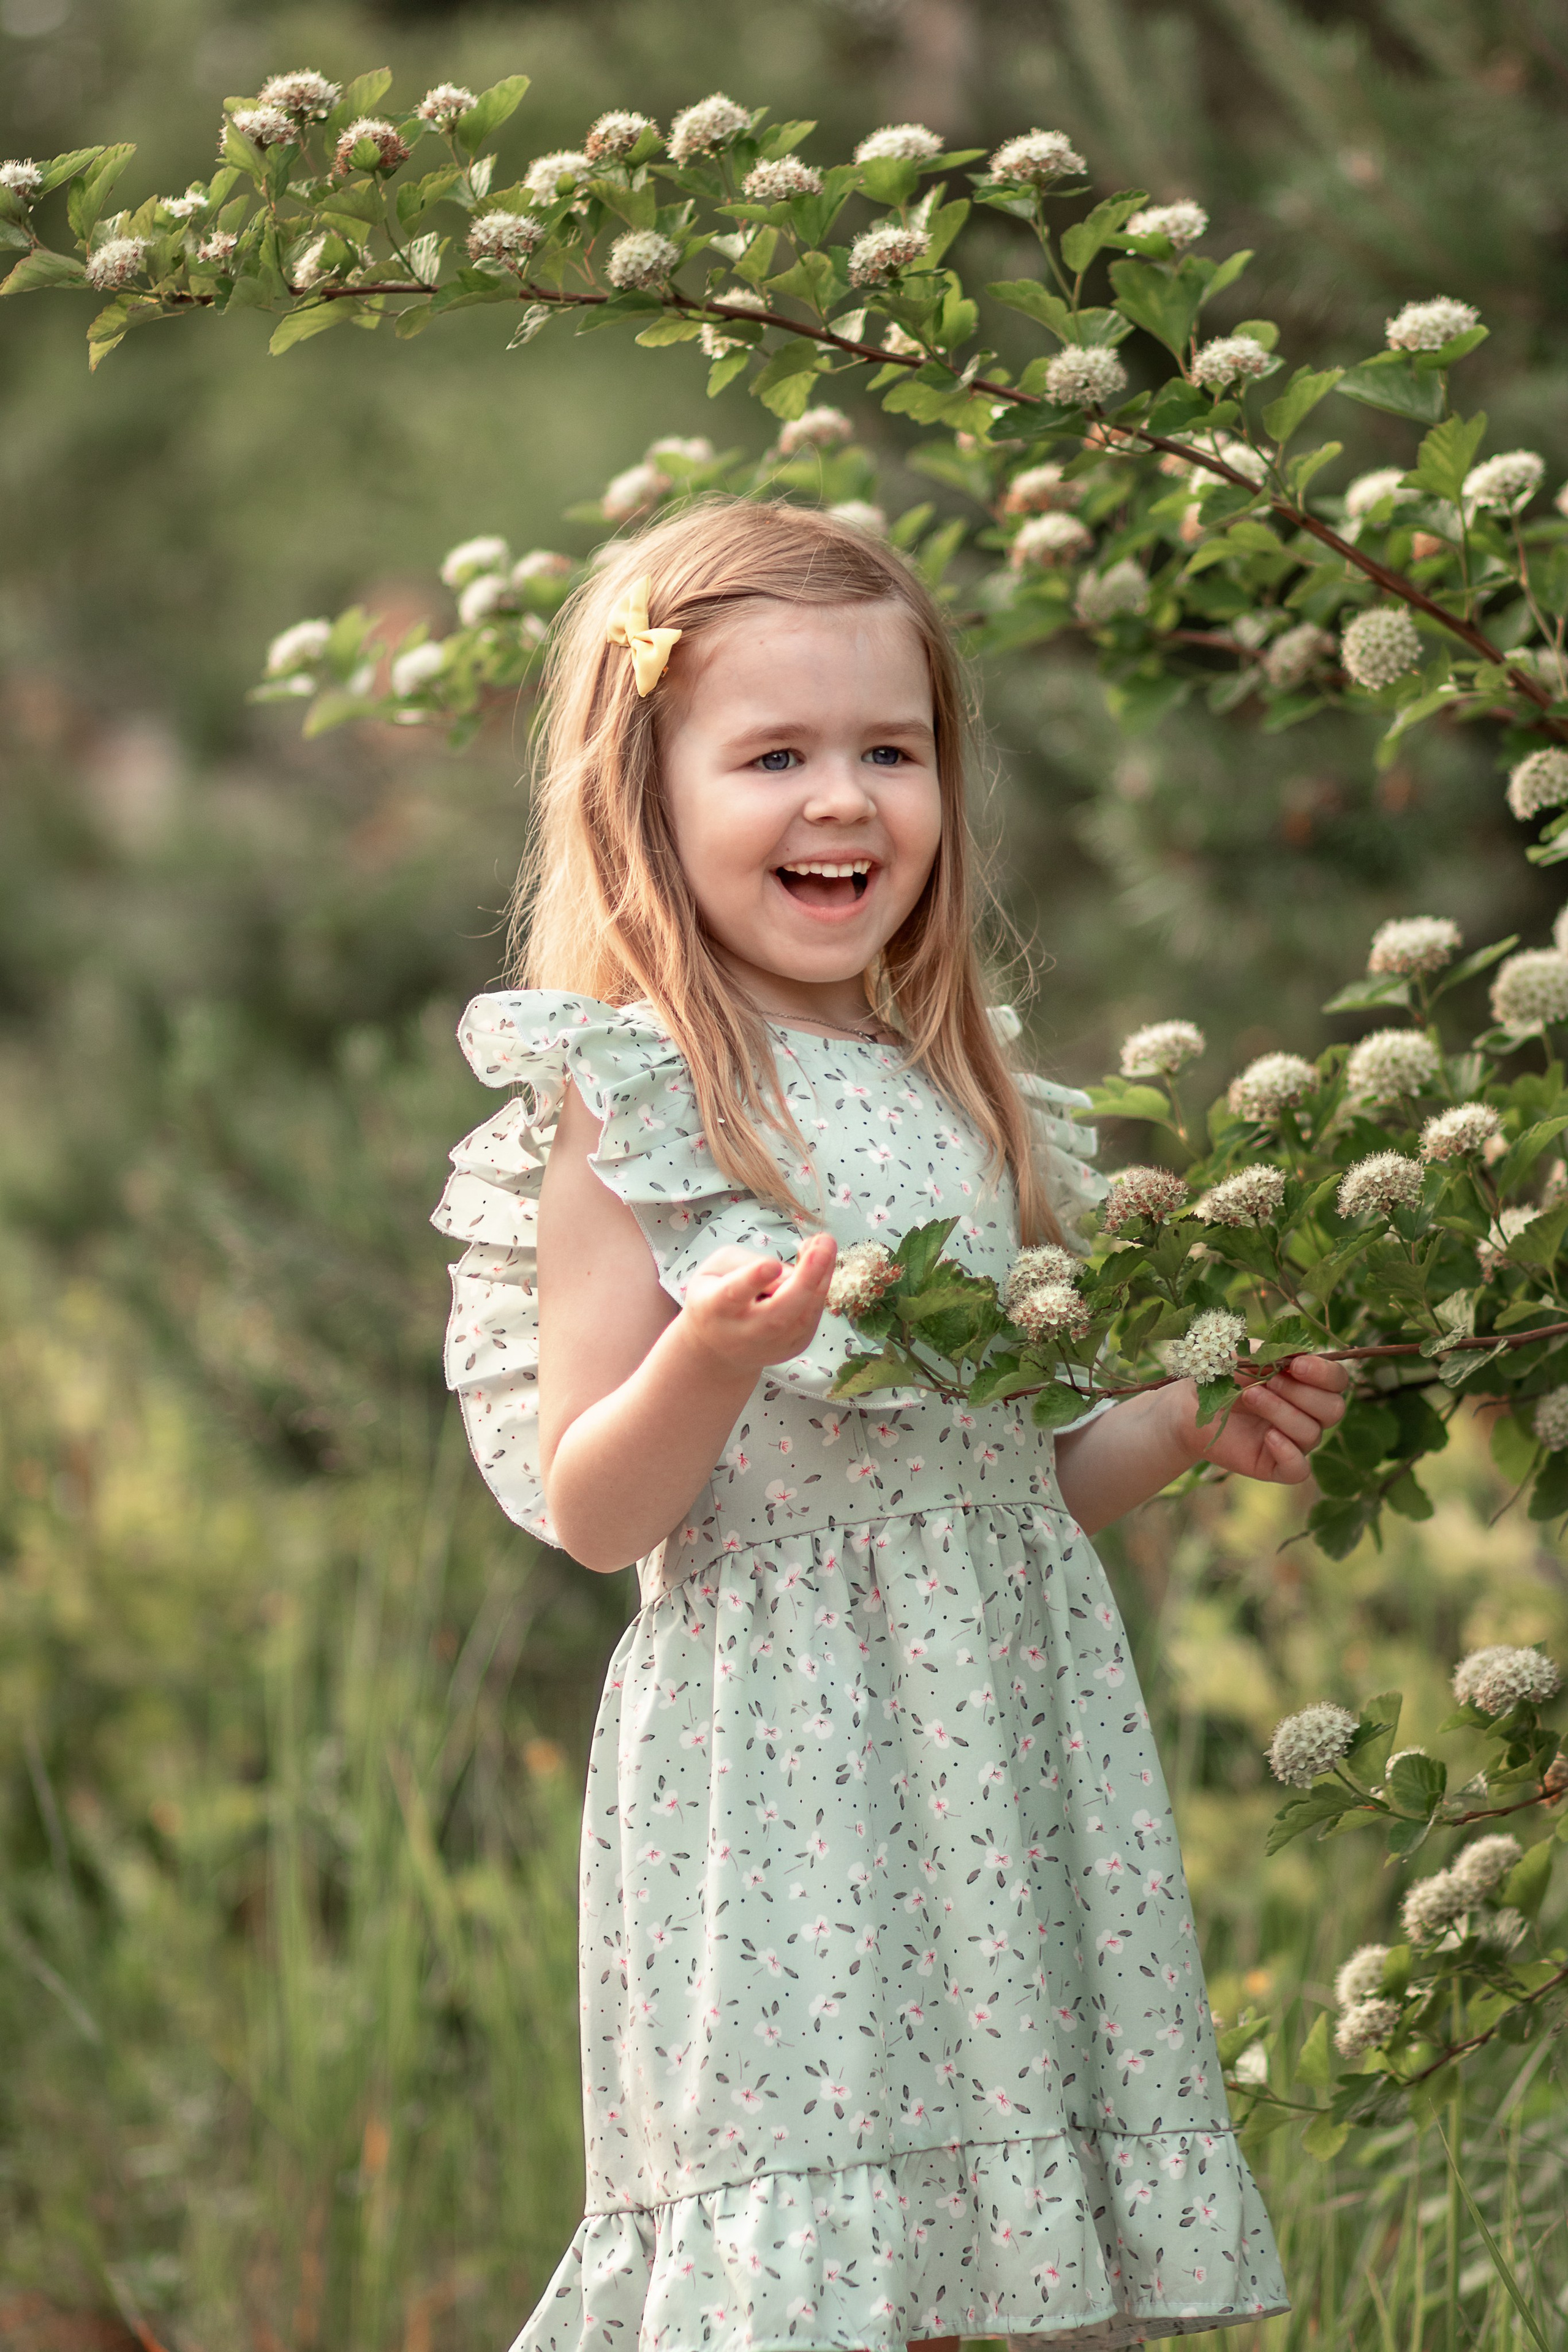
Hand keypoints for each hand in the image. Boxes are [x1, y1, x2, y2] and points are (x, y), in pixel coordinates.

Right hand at [680, 1233, 836, 1377]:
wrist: (718, 1347)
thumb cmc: (716, 1295)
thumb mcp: (717, 1268)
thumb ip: (750, 1262)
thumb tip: (793, 1271)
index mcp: (715, 1307)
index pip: (734, 1294)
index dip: (754, 1279)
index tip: (771, 1265)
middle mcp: (743, 1332)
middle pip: (778, 1311)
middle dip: (806, 1278)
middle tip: (824, 1244)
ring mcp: (770, 1346)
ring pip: (803, 1316)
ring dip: (821, 1278)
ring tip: (826, 1244)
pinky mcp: (792, 1348)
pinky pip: (812, 1318)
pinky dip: (820, 1289)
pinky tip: (822, 1265)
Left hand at [1176, 1352, 1348, 1483]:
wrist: (1191, 1403)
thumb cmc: (1222, 1375)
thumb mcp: (1247, 1355)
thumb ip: (1274, 1352)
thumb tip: (1301, 1355)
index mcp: (1308, 1385)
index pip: (1337, 1381)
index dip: (1324, 1374)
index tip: (1297, 1365)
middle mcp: (1308, 1415)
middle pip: (1333, 1409)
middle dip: (1301, 1393)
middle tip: (1267, 1381)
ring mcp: (1294, 1441)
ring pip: (1312, 1434)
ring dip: (1281, 1412)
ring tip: (1250, 1397)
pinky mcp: (1275, 1466)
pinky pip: (1299, 1469)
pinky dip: (1288, 1452)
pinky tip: (1267, 1436)